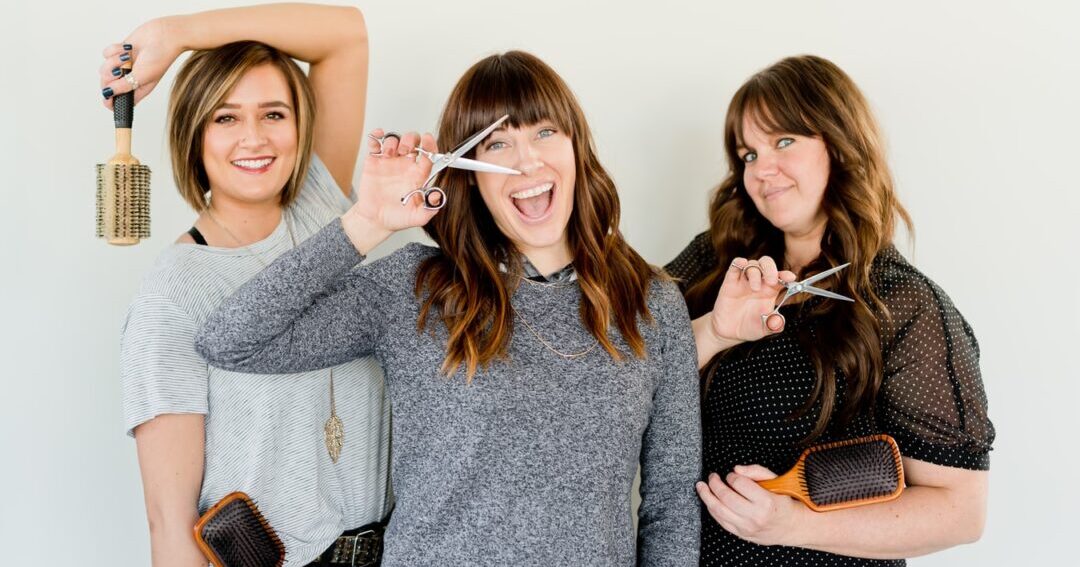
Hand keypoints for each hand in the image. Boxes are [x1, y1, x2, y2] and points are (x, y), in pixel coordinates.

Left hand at [100, 18, 182, 108]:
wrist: (162, 36)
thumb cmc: (160, 58)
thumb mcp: (142, 77)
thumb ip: (123, 87)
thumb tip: (107, 93)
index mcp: (136, 90)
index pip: (118, 102)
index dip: (110, 101)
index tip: (108, 95)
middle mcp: (128, 80)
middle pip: (107, 85)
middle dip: (110, 77)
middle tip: (120, 71)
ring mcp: (123, 66)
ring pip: (104, 69)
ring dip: (114, 61)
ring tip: (128, 57)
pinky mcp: (118, 53)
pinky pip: (106, 54)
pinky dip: (115, 50)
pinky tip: (128, 48)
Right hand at [341, 131, 438, 253]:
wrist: (375, 221)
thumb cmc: (397, 218)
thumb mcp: (417, 217)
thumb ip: (430, 208)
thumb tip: (438, 195)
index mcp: (419, 175)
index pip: (428, 155)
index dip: (430, 145)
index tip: (428, 139)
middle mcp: (406, 165)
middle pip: (413, 142)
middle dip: (411, 139)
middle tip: (406, 148)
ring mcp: (390, 162)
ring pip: (395, 140)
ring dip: (393, 140)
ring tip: (389, 152)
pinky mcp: (374, 162)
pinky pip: (376, 144)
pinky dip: (376, 137)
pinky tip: (378, 137)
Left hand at [695, 465, 806, 546]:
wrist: (791, 526)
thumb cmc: (782, 501)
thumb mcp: (776, 481)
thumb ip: (756, 471)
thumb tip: (736, 469)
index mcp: (766, 502)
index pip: (739, 483)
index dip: (731, 476)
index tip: (731, 475)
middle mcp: (755, 517)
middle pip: (726, 497)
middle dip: (715, 483)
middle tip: (712, 477)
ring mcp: (747, 527)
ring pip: (719, 510)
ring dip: (707, 496)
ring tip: (701, 486)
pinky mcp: (741, 534)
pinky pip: (721, 521)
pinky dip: (712, 509)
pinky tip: (709, 500)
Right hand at [708, 256, 796, 342]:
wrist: (729, 332)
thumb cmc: (749, 327)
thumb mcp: (764, 329)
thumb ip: (774, 326)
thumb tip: (778, 320)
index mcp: (770, 291)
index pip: (780, 277)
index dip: (786, 275)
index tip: (791, 277)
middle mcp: (759, 283)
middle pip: (766, 264)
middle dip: (771, 269)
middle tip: (771, 281)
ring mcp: (744, 281)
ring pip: (752, 264)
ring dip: (756, 273)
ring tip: (754, 289)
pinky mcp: (730, 282)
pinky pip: (735, 267)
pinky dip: (739, 263)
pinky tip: (742, 264)